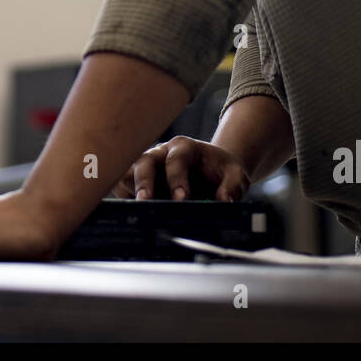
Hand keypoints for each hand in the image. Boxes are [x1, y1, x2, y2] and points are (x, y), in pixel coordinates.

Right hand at [110, 136, 250, 201]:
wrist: (213, 169)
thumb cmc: (221, 170)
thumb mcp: (236, 174)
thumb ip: (234, 186)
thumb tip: (223, 201)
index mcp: (185, 148)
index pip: (176, 160)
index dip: (176, 179)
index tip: (181, 199)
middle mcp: (161, 153)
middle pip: (144, 161)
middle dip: (144, 182)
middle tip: (146, 202)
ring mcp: (148, 166)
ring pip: (129, 172)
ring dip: (131, 190)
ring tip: (135, 210)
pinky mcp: (140, 180)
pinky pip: (125, 187)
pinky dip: (126, 198)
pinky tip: (134, 213)